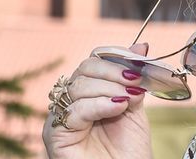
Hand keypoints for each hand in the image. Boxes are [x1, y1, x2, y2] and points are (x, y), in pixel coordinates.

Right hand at [42, 43, 152, 158]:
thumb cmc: (128, 149)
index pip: (95, 60)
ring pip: (79, 86)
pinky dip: (99, 104)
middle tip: (136, 83)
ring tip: (128, 101)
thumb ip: (133, 79)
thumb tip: (141, 46)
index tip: (140, 64)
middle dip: (115, 72)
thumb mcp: (134, 107)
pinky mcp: (55, 134)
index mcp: (90, 91)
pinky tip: (117, 108)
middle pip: (86, 68)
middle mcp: (71, 100)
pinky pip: (74, 110)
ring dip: (110, 89)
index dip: (117, 57)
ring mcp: (61, 116)